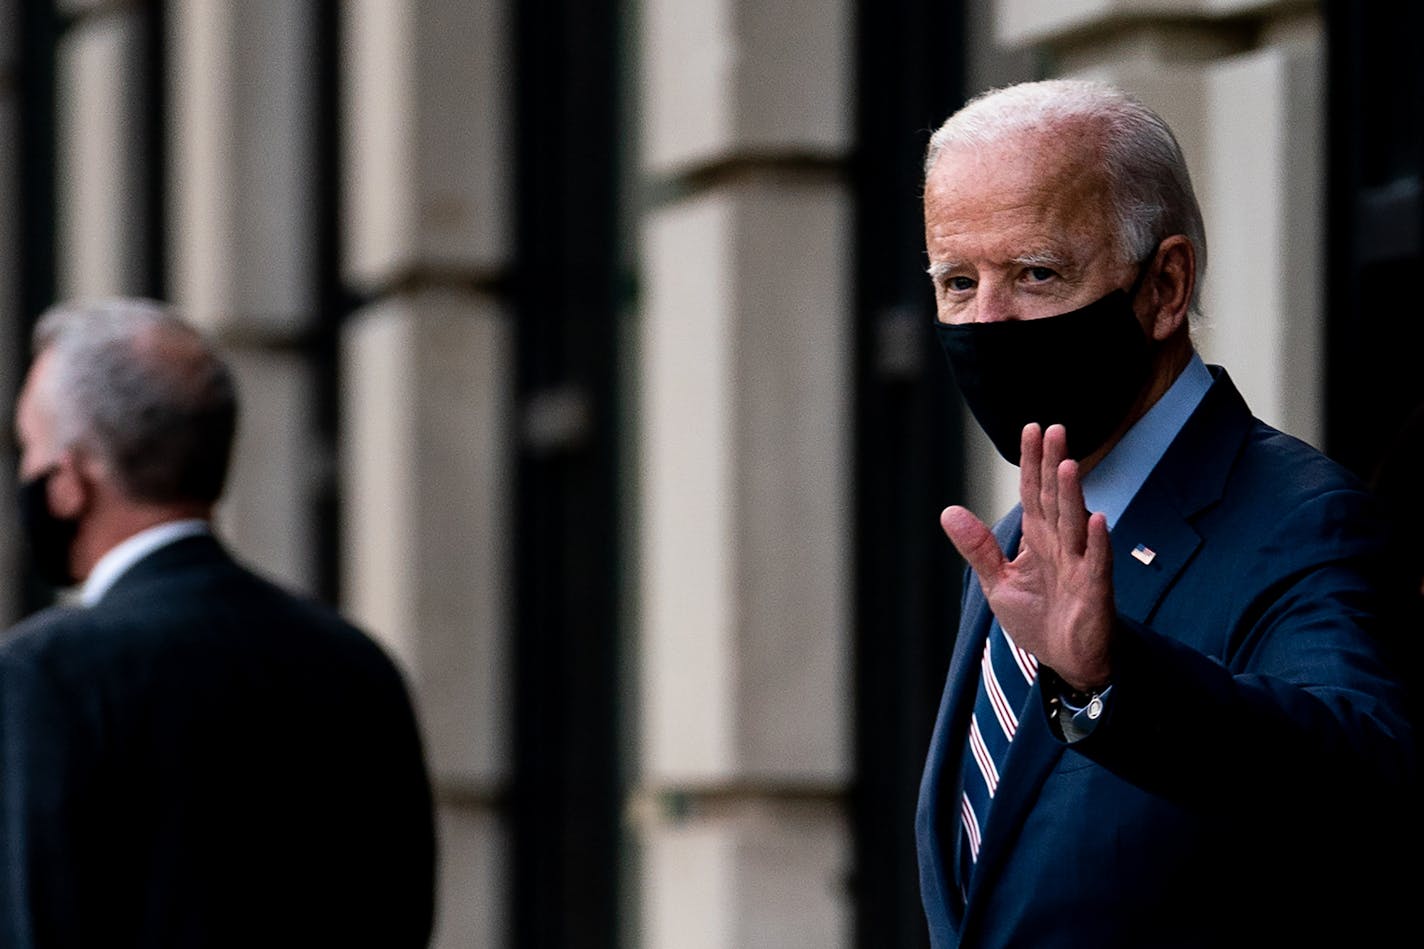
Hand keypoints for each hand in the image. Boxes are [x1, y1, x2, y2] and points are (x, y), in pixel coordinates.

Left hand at [940, 423, 1114, 690]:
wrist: (1069, 661)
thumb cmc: (1039, 619)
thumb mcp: (999, 582)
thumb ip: (978, 548)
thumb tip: (948, 512)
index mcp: (1038, 539)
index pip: (1034, 493)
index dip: (1032, 462)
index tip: (1031, 428)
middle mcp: (1061, 545)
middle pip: (1056, 498)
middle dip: (1054, 465)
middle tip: (1054, 429)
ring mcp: (1080, 566)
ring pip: (1076, 523)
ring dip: (1073, 495)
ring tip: (1068, 464)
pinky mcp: (1095, 591)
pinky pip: (1097, 563)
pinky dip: (1098, 543)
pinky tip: (1099, 519)